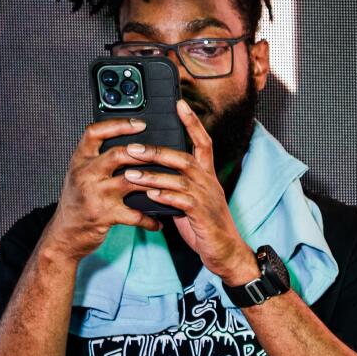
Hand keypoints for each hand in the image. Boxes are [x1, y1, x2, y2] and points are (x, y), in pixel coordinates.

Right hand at [39, 118, 164, 260]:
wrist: (64, 233)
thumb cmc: (77, 202)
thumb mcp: (80, 174)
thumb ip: (97, 159)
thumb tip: (127, 145)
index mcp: (80, 160)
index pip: (94, 133)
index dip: (118, 124)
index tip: (140, 123)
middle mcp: (85, 173)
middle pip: (118, 154)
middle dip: (144, 152)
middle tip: (165, 152)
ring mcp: (95, 194)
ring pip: (130, 181)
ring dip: (154, 182)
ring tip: (172, 183)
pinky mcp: (104, 215)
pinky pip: (134, 214)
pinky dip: (150, 219)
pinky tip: (159, 222)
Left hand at [116, 100, 253, 282]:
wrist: (225, 251)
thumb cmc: (205, 225)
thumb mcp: (190, 200)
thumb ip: (175, 185)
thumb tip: (151, 175)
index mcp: (207, 175)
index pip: (203, 142)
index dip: (192, 123)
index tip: (179, 104)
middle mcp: (209, 183)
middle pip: (184, 158)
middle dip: (157, 152)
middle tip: (132, 148)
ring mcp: (207, 198)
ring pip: (179, 179)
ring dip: (153, 175)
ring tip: (131, 174)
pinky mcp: (203, 215)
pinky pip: (183, 201)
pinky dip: (166, 196)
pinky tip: (150, 195)